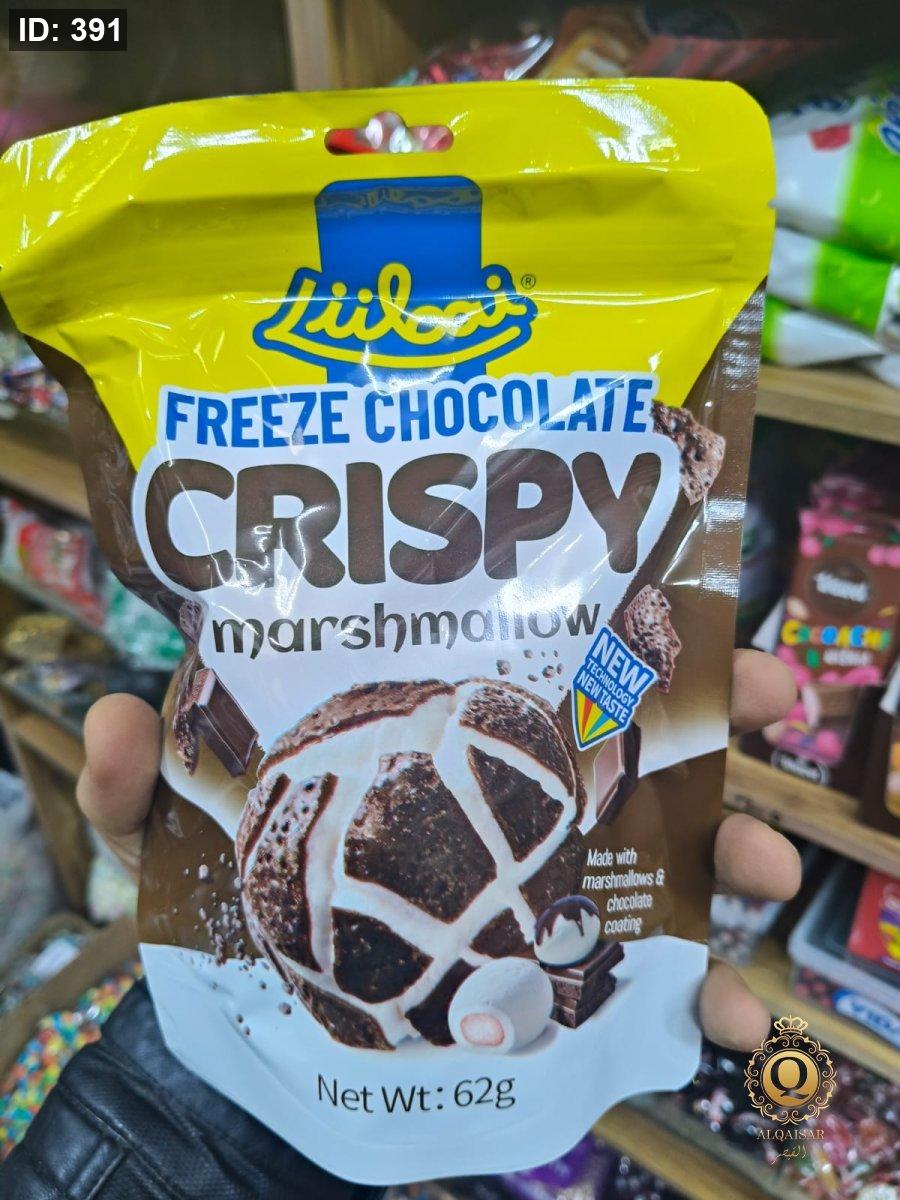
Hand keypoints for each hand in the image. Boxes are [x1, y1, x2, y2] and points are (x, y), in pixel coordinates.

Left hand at [77, 649, 798, 1050]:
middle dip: (716, 711)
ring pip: (664, 857)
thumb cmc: (216, 920)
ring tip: (762, 863)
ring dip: (732, 850)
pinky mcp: (555, 985)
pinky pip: (645, 988)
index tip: (684, 601)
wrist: (243, 1055)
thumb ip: (130, 789)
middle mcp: (503, 806)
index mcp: (435, 745)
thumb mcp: (158, 846)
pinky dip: (698, 999)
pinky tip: (726, 1013)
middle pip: (630, 742)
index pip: (531, 660)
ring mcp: (539, 893)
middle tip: (777, 695)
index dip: (604, 619)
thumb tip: (111, 722)